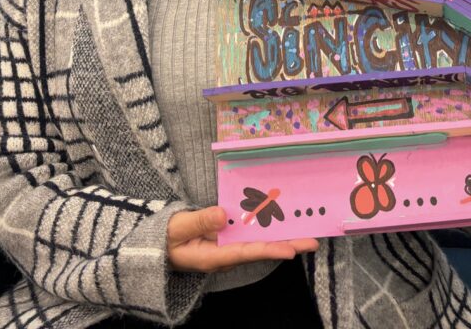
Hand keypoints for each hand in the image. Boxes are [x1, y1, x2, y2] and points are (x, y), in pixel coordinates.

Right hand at [167, 206, 318, 272]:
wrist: (156, 248)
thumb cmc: (164, 238)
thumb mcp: (177, 228)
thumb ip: (199, 221)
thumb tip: (223, 214)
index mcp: (213, 256)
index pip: (246, 252)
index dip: (269, 250)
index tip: (290, 250)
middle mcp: (226, 255)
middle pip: (261, 250)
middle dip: (287, 245)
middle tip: (314, 242)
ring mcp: (228, 249)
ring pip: (260, 244)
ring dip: (283, 238)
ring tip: (309, 234)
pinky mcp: (228, 241)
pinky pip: (252, 237)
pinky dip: (269, 231)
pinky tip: (285, 224)